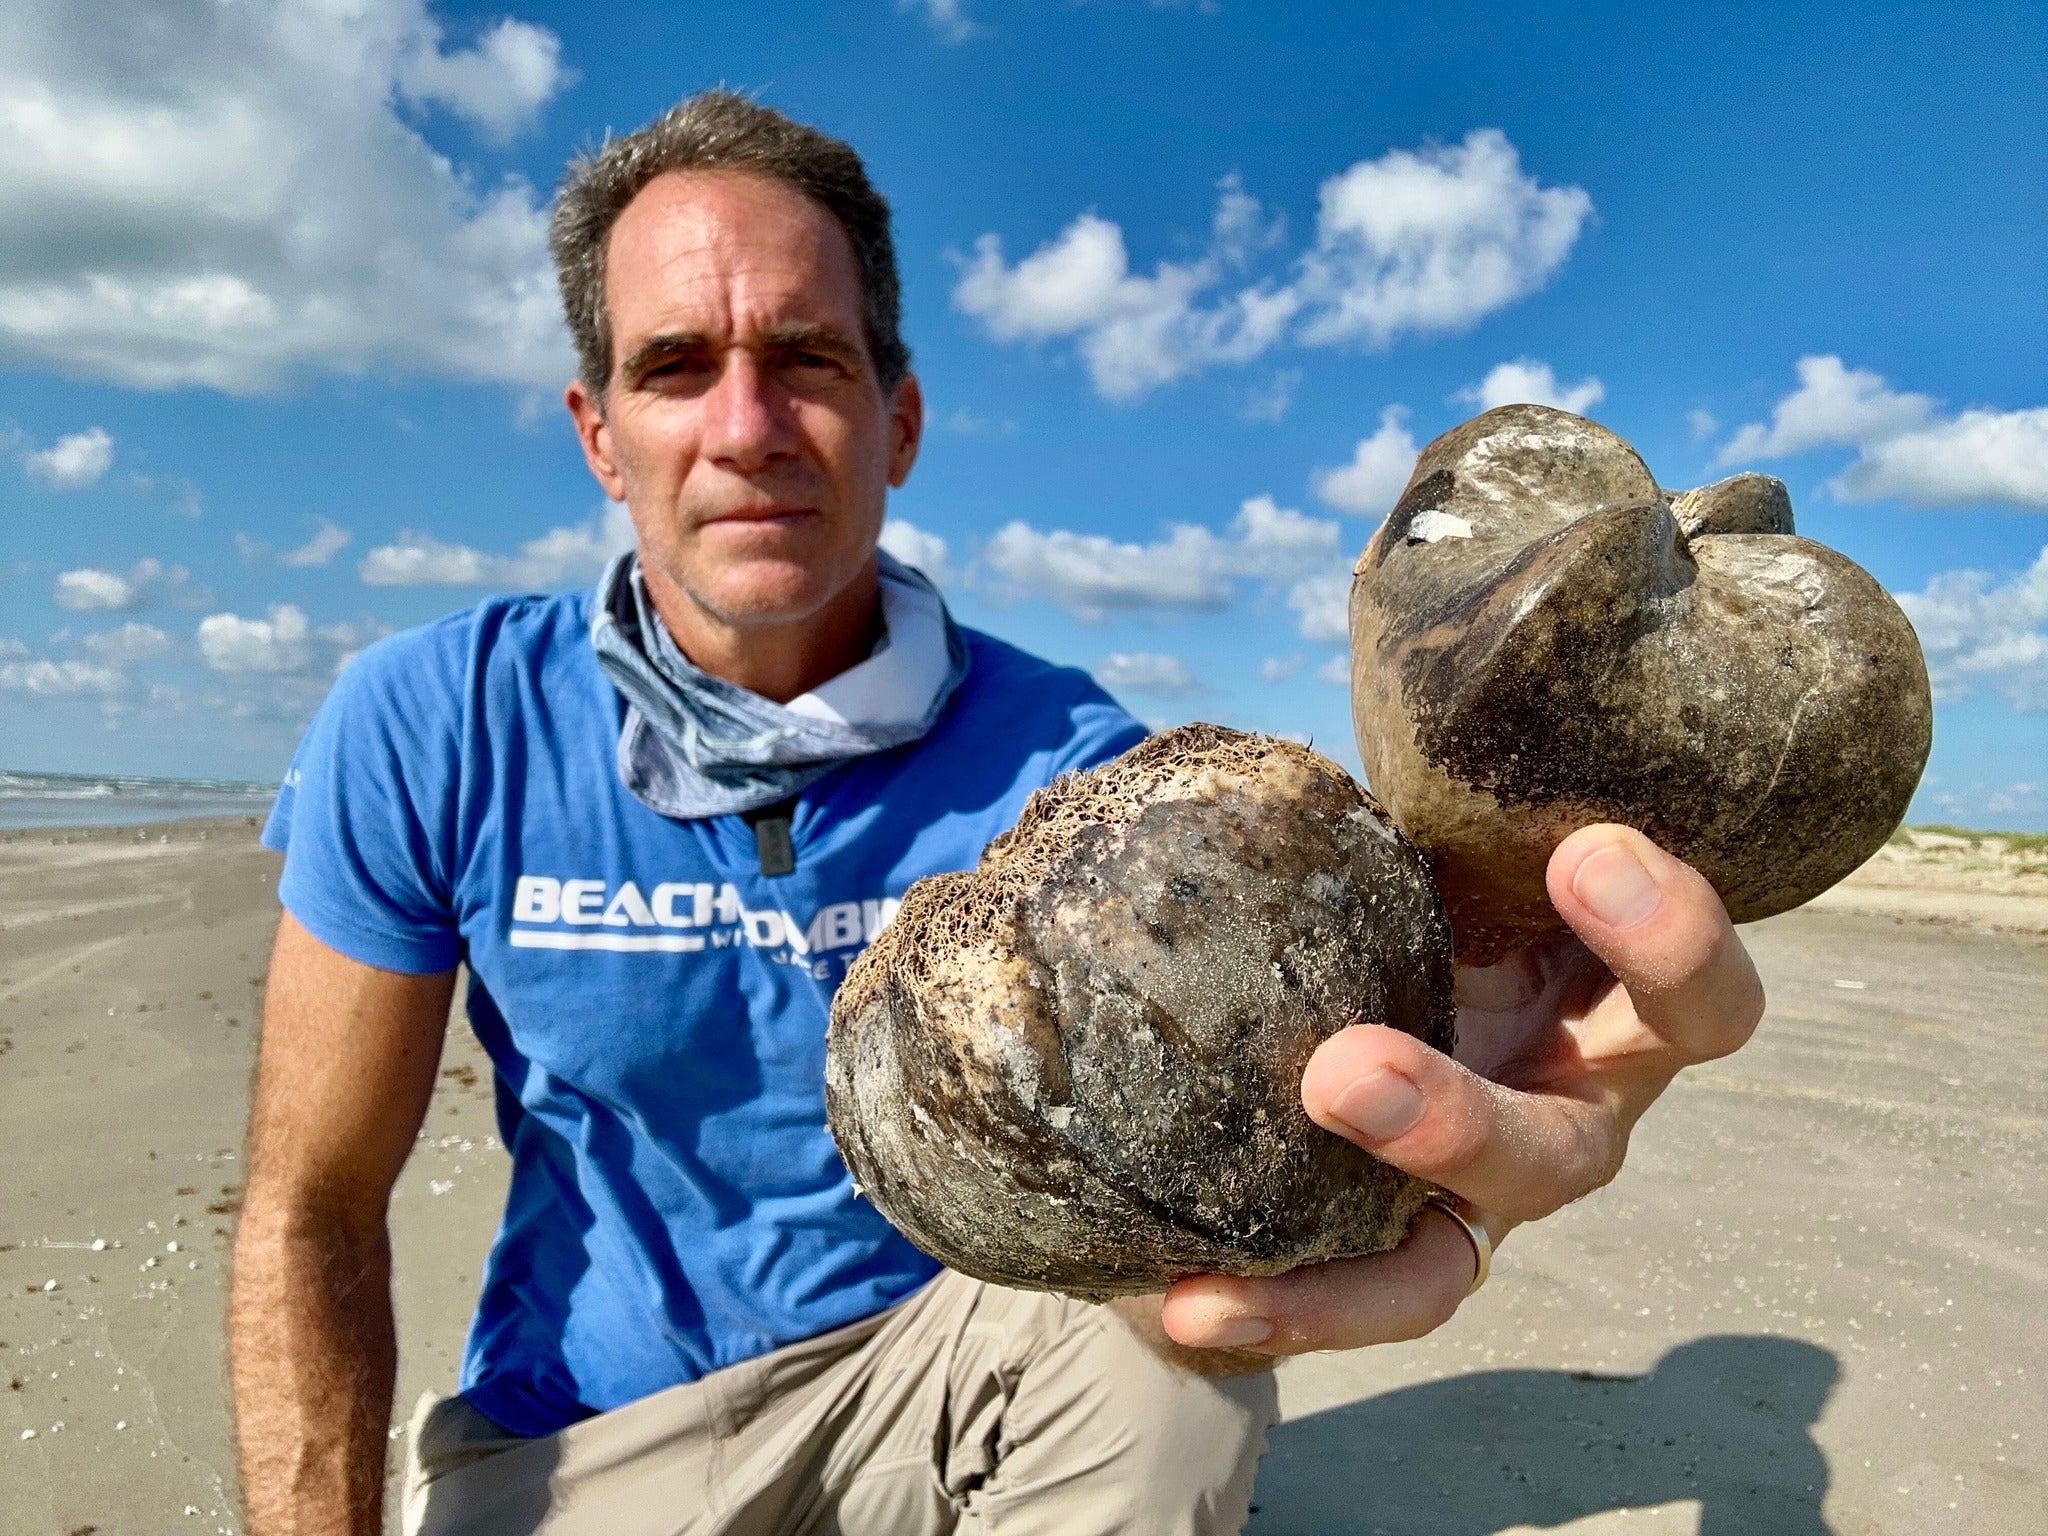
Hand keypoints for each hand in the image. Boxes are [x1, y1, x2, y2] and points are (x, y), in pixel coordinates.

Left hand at [1157, 824, 1764, 1356]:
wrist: (1362, 969)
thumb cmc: (1435, 880)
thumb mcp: (1453, 845)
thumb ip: (1435, 810)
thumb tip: (1317, 722)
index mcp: (1609, 1009)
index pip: (1697, 995)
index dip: (1668, 936)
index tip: (1584, 851)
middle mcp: (1563, 1116)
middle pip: (1560, 1158)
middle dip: (1456, 1124)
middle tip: (1340, 1074)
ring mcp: (1478, 1201)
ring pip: (1446, 1265)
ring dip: (1339, 1279)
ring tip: (1213, 1275)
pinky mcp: (1397, 1252)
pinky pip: (1349, 1299)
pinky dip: (1278, 1308)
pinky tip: (1186, 1306)